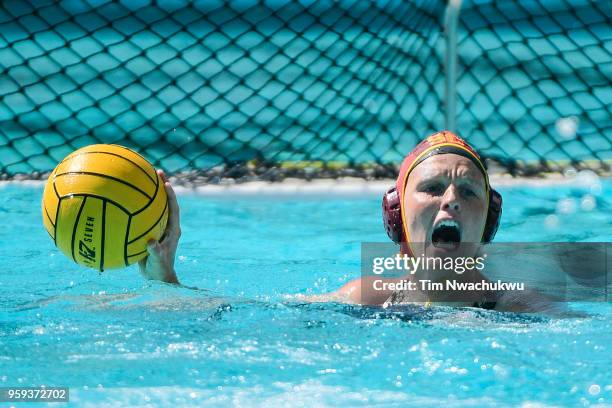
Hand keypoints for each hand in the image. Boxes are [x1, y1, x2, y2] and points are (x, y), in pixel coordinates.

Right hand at [138, 169, 180, 283]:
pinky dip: (136, 208)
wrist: (158, 277)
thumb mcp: (158, 261)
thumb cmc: (160, 270)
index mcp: (173, 230)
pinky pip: (144, 216)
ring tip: (142, 178)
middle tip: (156, 171)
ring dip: (150, 193)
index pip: (174, 208)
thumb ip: (156, 251)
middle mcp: (168, 226)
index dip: (171, 196)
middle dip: (162, 186)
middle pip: (166, 202)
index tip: (167, 183)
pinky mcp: (151, 232)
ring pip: (155, 207)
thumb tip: (150, 242)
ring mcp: (159, 228)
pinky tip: (123, 202)